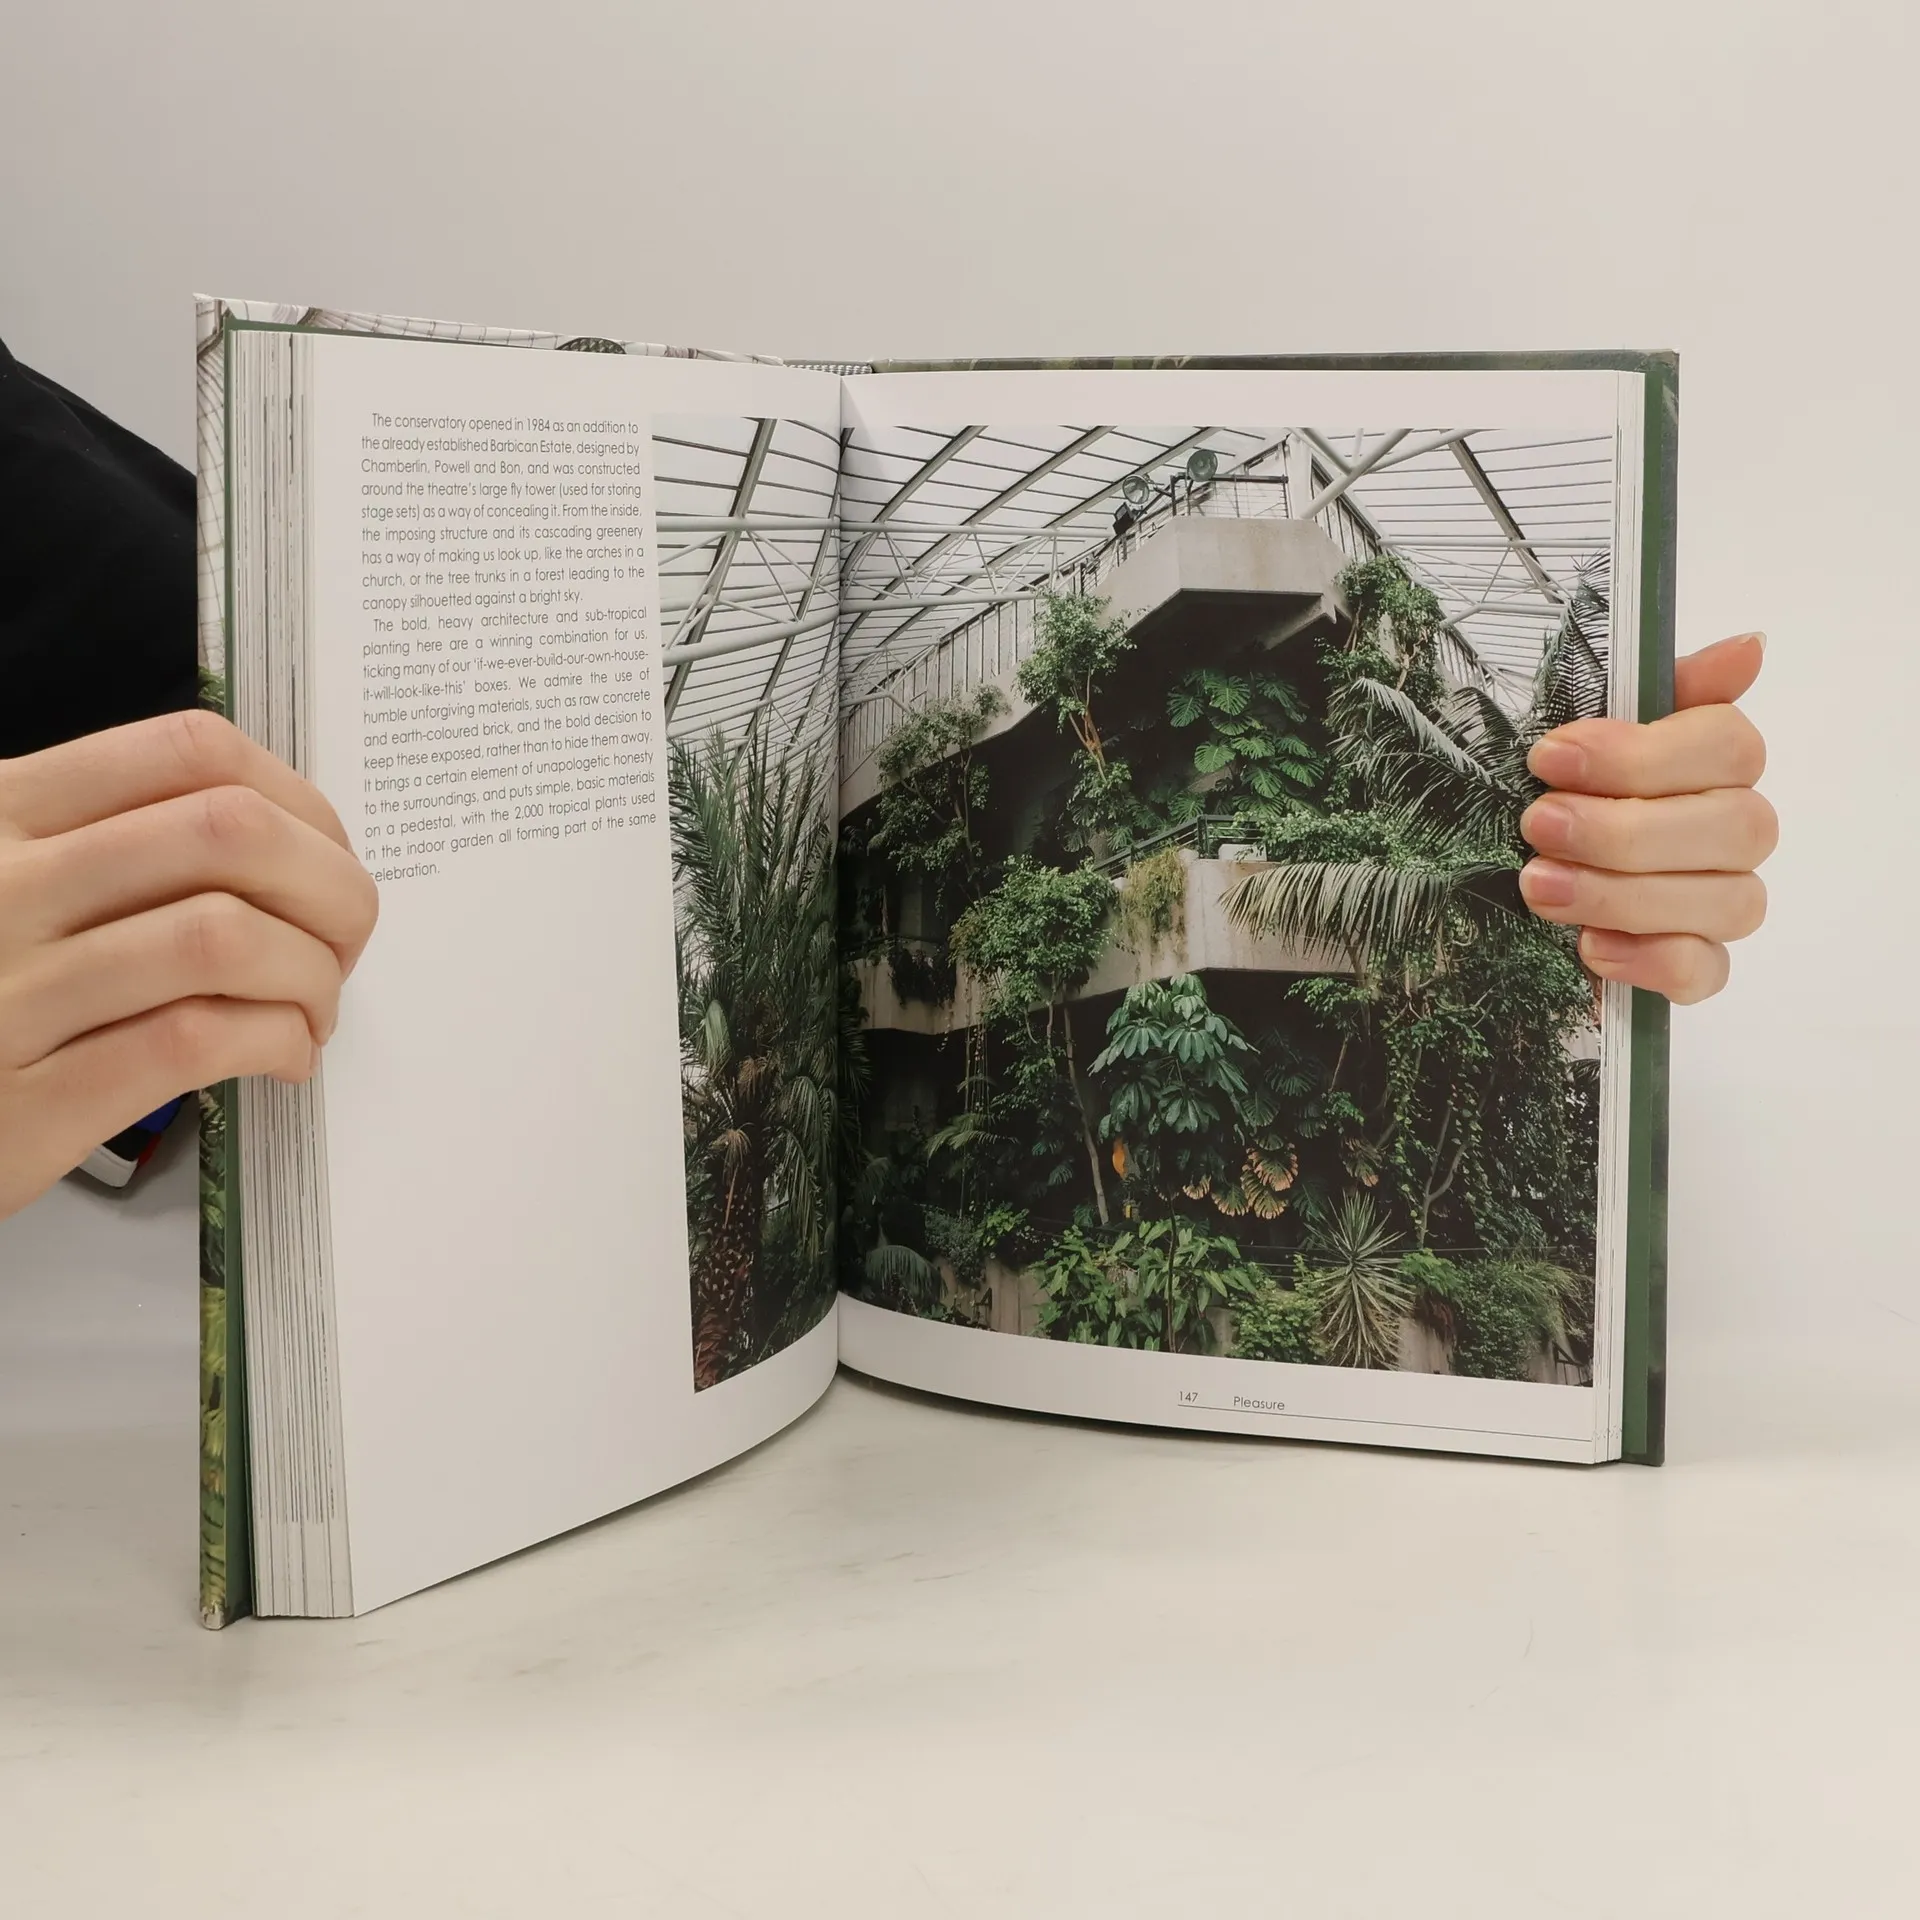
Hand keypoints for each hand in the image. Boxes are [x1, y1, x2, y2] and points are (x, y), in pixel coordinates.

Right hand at [0, 710, 378, 1219]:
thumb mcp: (14, 878)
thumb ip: (121, 843)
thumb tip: (293, 843)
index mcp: (5, 809)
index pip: (191, 752)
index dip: (299, 802)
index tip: (326, 861)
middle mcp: (3, 885)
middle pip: (231, 833)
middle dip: (332, 889)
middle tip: (342, 946)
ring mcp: (9, 993)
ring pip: (224, 937)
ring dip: (311, 976)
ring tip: (313, 1011)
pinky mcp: (30, 1101)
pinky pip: (192, 1040)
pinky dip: (273, 1041)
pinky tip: (283, 1057)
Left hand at [1517, 632, 1773, 1003]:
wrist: (1505, 869)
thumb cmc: (1554, 790)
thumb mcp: (1583, 729)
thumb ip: (1656, 688)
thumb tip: (1749, 648)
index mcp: (1714, 760)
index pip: (1728, 746)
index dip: (1639, 755)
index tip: (1548, 758)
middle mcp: (1736, 828)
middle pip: (1733, 827)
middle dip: (1622, 830)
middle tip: (1537, 826)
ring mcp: (1723, 900)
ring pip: (1725, 902)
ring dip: (1622, 895)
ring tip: (1540, 886)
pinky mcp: (1695, 965)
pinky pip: (1703, 971)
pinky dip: (1648, 961)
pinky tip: (1589, 947)